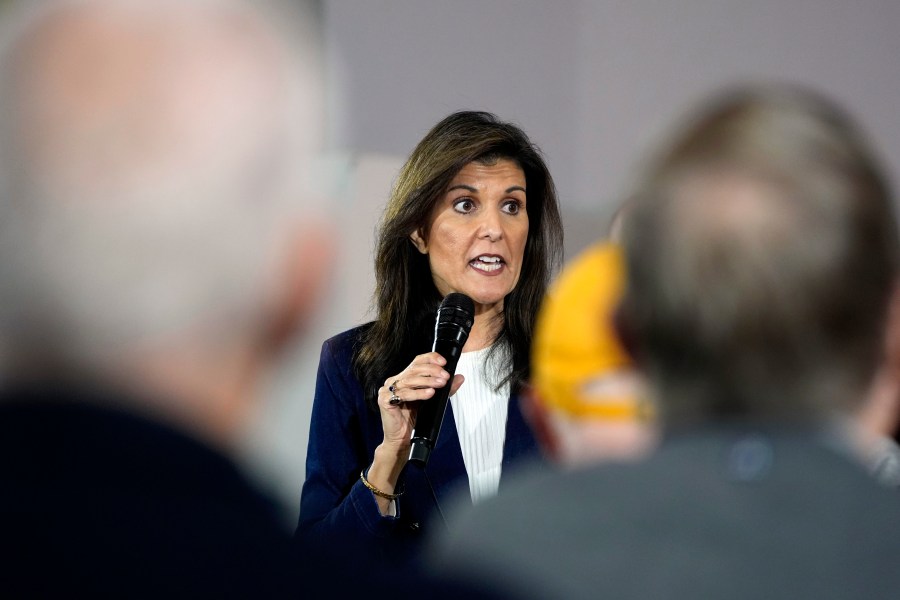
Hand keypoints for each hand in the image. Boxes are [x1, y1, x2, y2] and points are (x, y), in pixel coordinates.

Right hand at [366, 351, 463, 513]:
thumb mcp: (433, 401)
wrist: (401, 439)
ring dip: (427, 381)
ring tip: (441, 384)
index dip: (430, 359)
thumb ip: (445, 389)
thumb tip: (459, 377)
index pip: (417, 361)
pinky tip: (429, 394)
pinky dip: (417, 394)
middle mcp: (395, 381)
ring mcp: (388, 390)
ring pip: (409, 380)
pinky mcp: (385, 401)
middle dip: (432, 371)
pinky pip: (402, 394)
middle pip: (414, 369)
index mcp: (404, 377)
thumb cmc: (414, 419)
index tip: (444, 361)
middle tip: (445, 376)